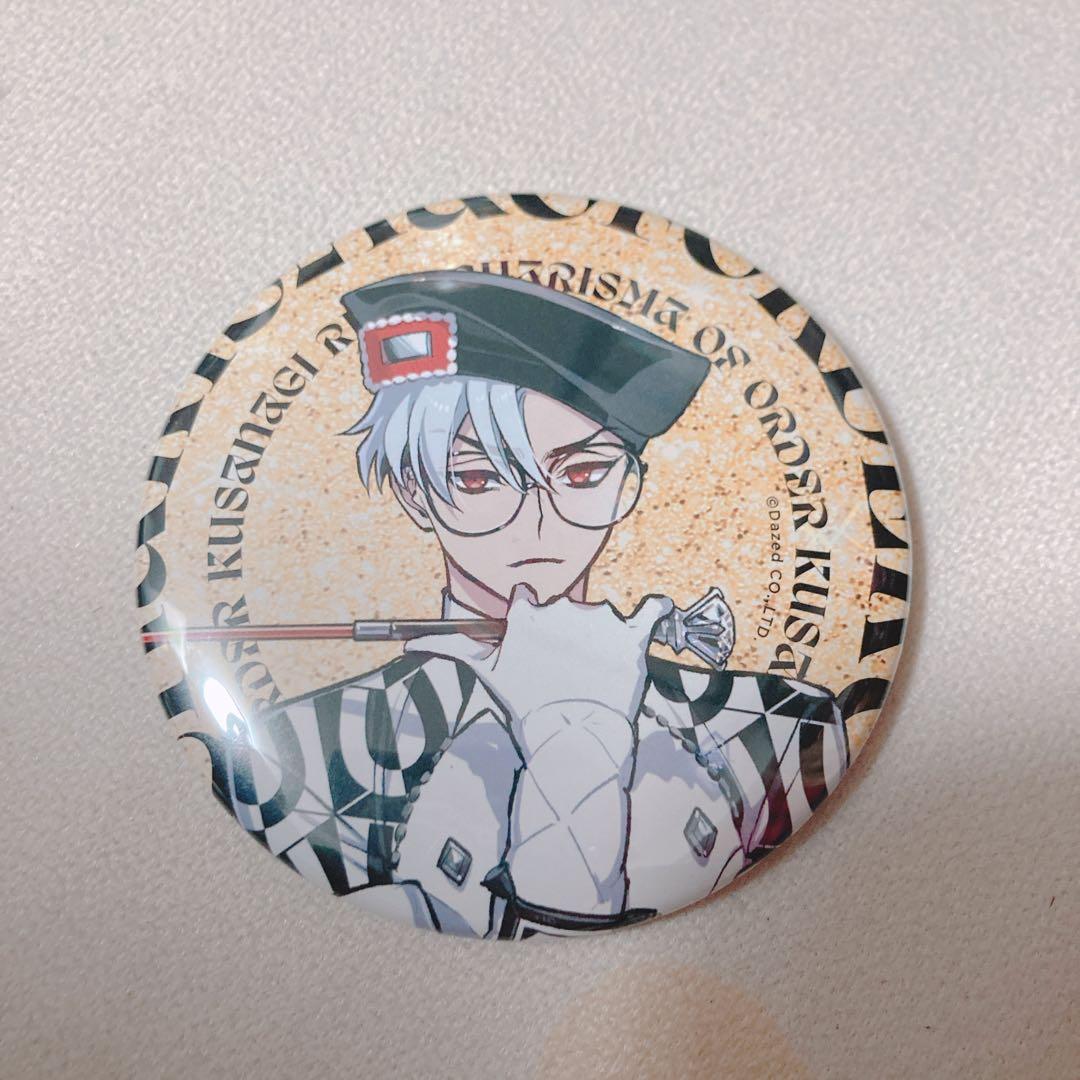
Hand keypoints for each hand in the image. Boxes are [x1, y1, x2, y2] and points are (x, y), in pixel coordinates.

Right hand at [407, 586, 673, 912]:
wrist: (573, 742)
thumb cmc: (527, 710)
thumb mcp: (487, 676)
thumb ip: (450, 651)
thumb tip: (408, 642)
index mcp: (528, 612)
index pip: (530, 603)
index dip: (533, 625)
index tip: (536, 649)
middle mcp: (563, 607)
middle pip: (567, 612)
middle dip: (568, 637)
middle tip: (566, 674)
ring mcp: (602, 620)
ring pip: (603, 617)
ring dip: (603, 638)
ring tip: (596, 676)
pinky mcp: (634, 635)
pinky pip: (654, 610)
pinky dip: (656, 612)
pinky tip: (655, 617)